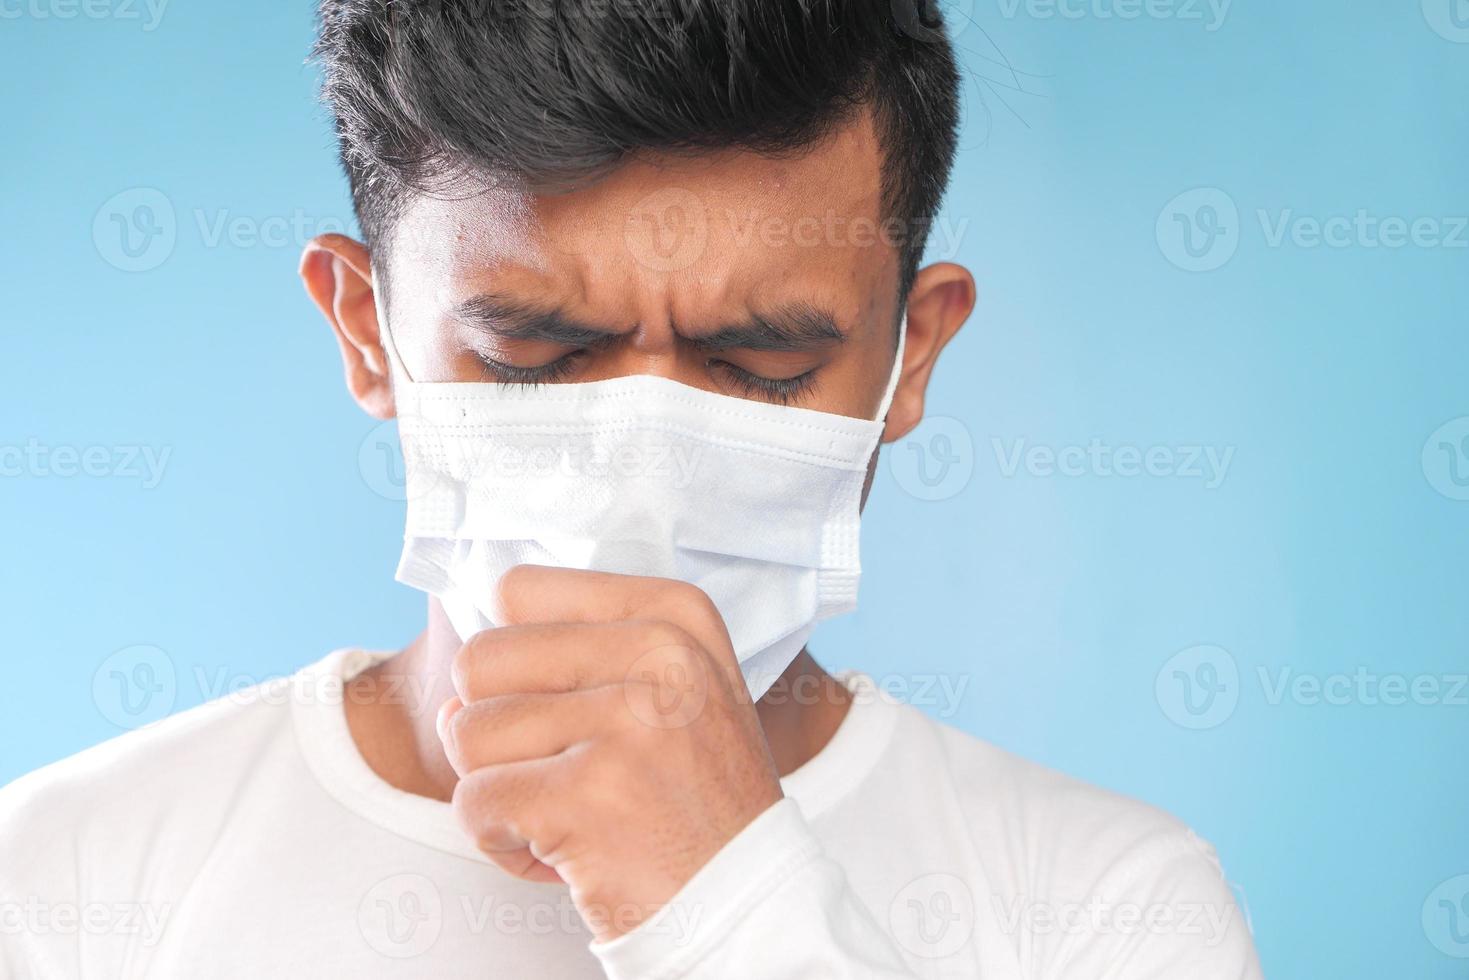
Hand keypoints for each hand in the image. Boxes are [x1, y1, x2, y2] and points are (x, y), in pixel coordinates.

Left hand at [438, 564, 784, 941]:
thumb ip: (566, 663)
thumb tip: (450, 704)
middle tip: (563, 772)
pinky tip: (562, 852)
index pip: (517, 591)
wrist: (748, 899)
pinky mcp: (588, 796)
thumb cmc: (690, 797)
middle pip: (480, 661)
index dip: (517, 661)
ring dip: (499, 790)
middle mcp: (660, 654)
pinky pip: (473, 802)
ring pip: (467, 733)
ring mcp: (627, 722)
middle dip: (497, 731)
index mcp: (674, 615)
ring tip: (567, 812)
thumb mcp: (667, 691)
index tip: (570, 708)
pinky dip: (499, 840)